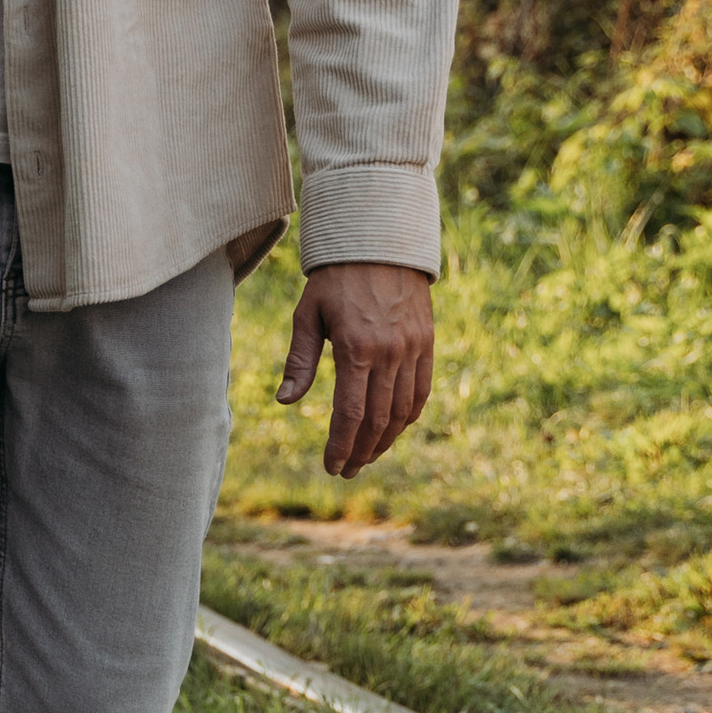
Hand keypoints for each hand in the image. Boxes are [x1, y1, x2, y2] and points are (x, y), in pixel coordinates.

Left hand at [277, 263, 434, 478]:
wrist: (380, 242)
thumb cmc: (334, 278)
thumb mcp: (308, 314)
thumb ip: (300, 360)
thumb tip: (284, 402)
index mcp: (356, 348)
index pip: (350, 413)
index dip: (341, 446)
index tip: (331, 467)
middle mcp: (389, 353)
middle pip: (378, 419)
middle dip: (361, 451)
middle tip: (347, 470)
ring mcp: (412, 348)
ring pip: (403, 411)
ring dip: (385, 440)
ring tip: (367, 456)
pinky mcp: (426, 342)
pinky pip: (421, 390)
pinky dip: (408, 416)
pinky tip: (393, 429)